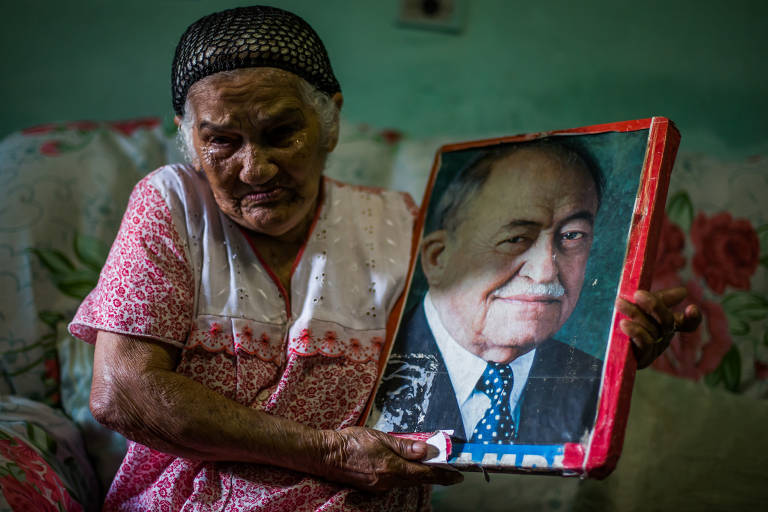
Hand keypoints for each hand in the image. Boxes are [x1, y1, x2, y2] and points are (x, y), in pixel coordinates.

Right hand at [315, 426, 462, 490]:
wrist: (326, 454)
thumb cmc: (351, 441)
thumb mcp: (380, 438)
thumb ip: (404, 446)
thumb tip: (427, 451)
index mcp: (393, 468)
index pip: (425, 473)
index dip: (444, 475)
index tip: (459, 476)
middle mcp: (388, 481)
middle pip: (418, 479)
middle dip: (435, 475)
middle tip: (450, 471)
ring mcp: (380, 486)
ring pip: (407, 481)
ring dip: (420, 474)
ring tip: (431, 467)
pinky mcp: (372, 486)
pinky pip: (394, 481)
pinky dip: (405, 475)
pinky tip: (405, 467)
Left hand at [616, 287, 701, 368]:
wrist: (599, 346)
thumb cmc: (621, 321)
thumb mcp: (639, 307)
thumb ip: (658, 299)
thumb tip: (684, 292)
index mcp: (664, 324)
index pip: (686, 323)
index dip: (693, 318)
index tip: (691, 307)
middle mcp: (663, 337)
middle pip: (667, 321)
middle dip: (654, 305)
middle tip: (637, 294)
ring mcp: (654, 349)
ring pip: (652, 329)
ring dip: (635, 314)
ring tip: (619, 303)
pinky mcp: (642, 359)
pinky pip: (645, 344)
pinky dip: (635, 332)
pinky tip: (624, 324)